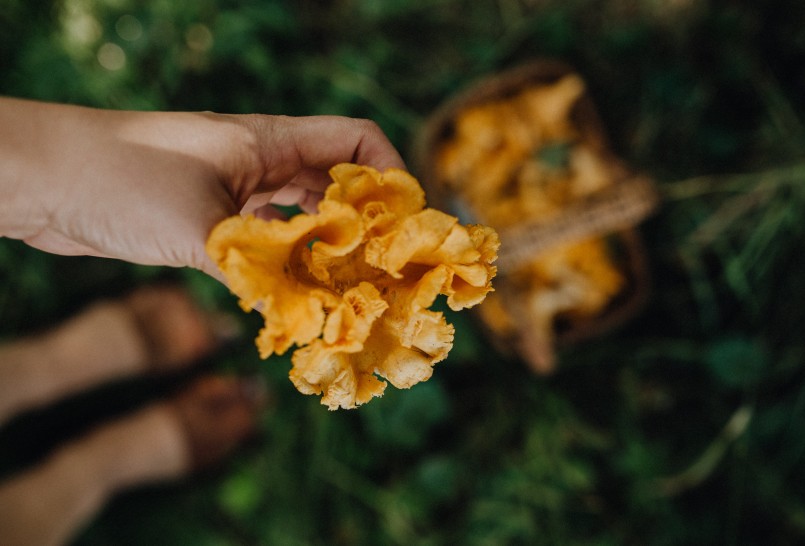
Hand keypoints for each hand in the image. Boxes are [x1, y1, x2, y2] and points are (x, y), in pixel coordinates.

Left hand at [0, 98, 404, 279]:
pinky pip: (268, 237)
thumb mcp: (198, 228)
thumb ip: (256, 270)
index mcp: (267, 140)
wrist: (39, 178)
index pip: (354, 138)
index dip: (389, 174)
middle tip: (387, 269)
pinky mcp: (211, 215)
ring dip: (328, 246)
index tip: (405, 222)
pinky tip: (296, 290)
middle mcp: (259, 160)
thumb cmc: (117, 180)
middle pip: (335, 181)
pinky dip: (288, 261)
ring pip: (302, 213)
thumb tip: (306, 317)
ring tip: (350, 288)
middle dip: (367, 222)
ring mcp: (235, 186)